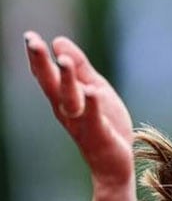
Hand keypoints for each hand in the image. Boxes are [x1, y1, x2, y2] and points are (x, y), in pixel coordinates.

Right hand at [24, 31, 134, 186]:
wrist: (113, 165)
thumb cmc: (104, 125)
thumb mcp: (95, 89)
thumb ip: (80, 68)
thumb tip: (58, 41)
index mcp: (64, 98)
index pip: (46, 75)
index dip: (37, 56)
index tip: (29, 35)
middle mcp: (66, 110)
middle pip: (50, 84)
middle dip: (41, 63)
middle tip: (31, 41)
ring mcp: (81, 122)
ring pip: (70, 99)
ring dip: (65, 80)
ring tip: (63, 60)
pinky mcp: (98, 133)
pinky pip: (93, 117)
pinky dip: (92, 105)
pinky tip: (91, 91)